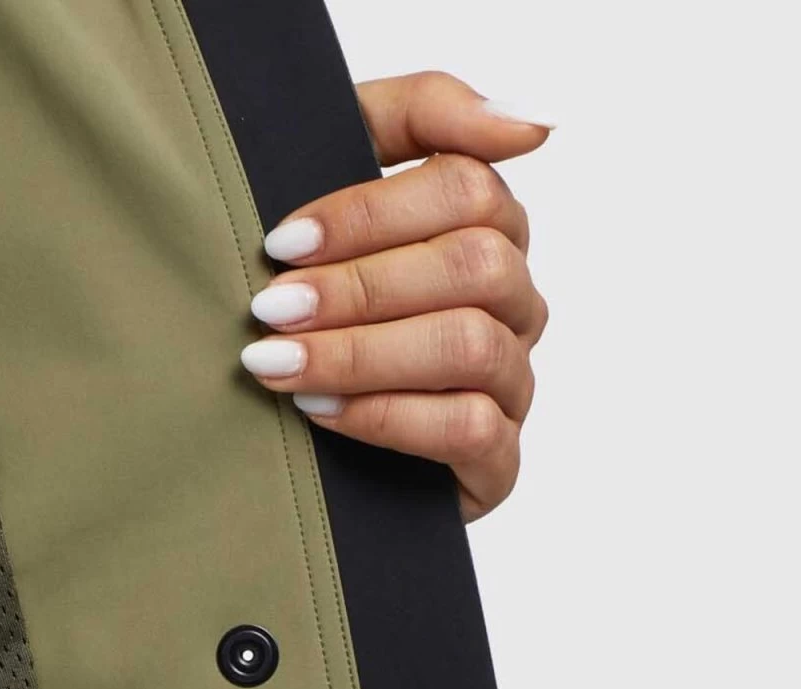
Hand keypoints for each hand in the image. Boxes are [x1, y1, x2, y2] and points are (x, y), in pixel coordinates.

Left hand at [238, 72, 552, 522]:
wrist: (298, 434)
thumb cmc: (319, 288)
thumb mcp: (347, 172)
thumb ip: (426, 114)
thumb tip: (528, 123)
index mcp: (489, 226)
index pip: (465, 188)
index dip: (370, 213)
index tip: (281, 243)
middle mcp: (512, 301)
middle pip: (473, 267)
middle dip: (360, 287)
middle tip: (271, 309)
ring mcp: (511, 382)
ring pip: (469, 346)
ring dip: (362, 354)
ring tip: (280, 363)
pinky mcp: (497, 462)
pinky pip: (471, 428)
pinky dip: (388, 417)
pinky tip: (321, 411)